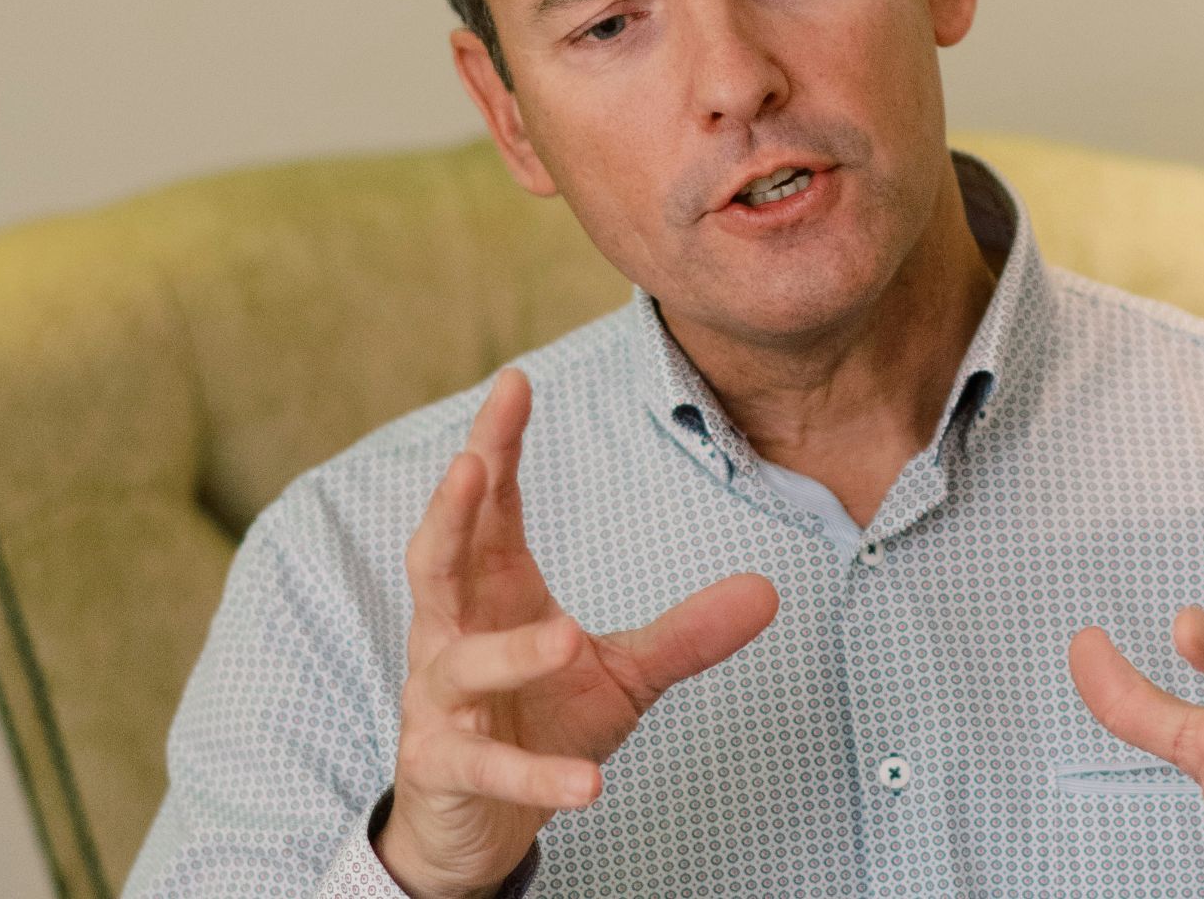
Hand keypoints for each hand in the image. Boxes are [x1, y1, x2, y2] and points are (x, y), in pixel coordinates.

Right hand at [376, 368, 779, 898]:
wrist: (481, 822)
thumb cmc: (540, 719)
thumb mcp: (622, 671)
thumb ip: (685, 632)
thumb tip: (768, 590)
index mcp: (491, 593)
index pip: (488, 509)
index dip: (494, 446)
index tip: (515, 382)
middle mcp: (451, 635)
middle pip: (435, 561)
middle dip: (449, 511)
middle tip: (471, 462)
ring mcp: (439, 703)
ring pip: (461, 664)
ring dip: (511, 652)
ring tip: (565, 638)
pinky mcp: (444, 769)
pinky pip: (490, 769)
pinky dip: (536, 775)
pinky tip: (589, 784)